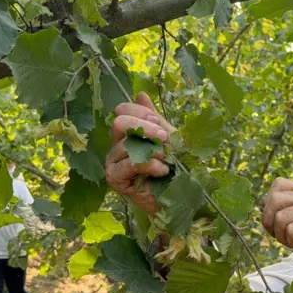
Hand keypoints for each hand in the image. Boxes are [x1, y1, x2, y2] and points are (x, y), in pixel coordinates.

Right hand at [105, 92, 174, 213]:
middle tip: (165, 138)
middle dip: (146, 127)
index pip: (122, 110)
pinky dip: (150, 164)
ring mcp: (113, 163)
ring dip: (153, 150)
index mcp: (127, 133)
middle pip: (119, 123)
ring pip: (125, 144)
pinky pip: (130, 163)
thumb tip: (140, 94)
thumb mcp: (168, 138)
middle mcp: (116, 146)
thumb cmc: (175, 168)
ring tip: (168, 160)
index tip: (160, 124)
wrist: (179, 198)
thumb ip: (154, 119)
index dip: (141, 112)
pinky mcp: (115, 179)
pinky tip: (162, 170)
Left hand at [261, 177, 292, 281]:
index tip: (276, 221)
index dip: (269, 204)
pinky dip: (291, 242)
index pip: (279, 184)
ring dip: (282, 235)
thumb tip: (260, 202)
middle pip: (275, 199)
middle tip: (281, 235)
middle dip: (269, 221)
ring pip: (280, 217)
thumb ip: (281, 209)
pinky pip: (290, 230)